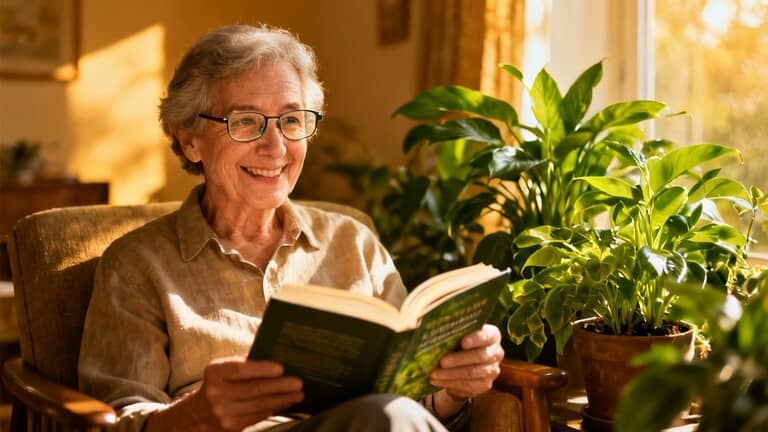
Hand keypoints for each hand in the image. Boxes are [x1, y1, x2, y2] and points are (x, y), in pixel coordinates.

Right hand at [150, 356, 303, 431]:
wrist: (197, 413)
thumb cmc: (219, 384)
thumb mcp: (224, 369)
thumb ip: (245, 364)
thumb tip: (277, 358)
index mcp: (215, 372)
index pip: (240, 369)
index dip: (262, 369)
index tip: (282, 368)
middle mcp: (216, 393)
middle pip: (253, 390)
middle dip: (279, 386)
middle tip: (298, 383)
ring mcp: (223, 412)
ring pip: (259, 405)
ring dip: (282, 399)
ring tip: (298, 394)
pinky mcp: (231, 426)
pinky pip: (258, 416)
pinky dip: (274, 408)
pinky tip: (285, 403)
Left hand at [428, 324, 503, 414]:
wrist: (463, 366)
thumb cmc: (459, 344)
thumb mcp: (458, 336)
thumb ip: (453, 333)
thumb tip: (435, 334)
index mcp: (492, 335)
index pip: (488, 335)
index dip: (476, 339)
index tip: (462, 342)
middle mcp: (496, 352)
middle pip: (480, 356)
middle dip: (459, 359)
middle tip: (441, 362)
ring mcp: (492, 370)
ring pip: (472, 372)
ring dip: (451, 374)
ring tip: (434, 374)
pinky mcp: (485, 384)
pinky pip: (468, 384)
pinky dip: (450, 383)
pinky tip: (437, 381)